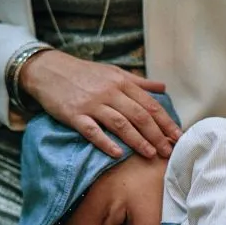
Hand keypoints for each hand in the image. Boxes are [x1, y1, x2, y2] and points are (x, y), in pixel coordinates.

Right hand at [20, 50, 181, 158]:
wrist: (48, 69)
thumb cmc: (83, 73)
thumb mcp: (113, 72)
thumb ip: (139, 82)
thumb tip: (162, 87)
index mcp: (122, 83)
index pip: (150, 105)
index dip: (166, 122)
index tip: (178, 137)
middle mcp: (110, 92)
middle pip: (139, 116)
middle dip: (156, 135)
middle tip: (168, 151)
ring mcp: (92, 104)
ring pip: (120, 124)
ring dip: (138, 140)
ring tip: (151, 155)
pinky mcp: (75, 115)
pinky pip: (92, 130)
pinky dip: (105, 142)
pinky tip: (117, 154)